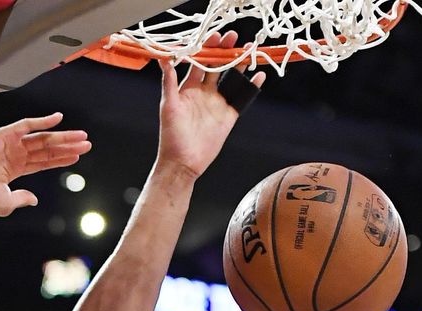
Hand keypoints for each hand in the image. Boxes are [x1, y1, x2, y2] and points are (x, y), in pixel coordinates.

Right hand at [0, 113, 90, 215]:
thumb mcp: (6, 203)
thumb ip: (22, 198)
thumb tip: (34, 199)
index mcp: (14, 169)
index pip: (43, 162)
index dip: (60, 159)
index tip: (77, 157)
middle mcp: (14, 154)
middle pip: (47, 148)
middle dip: (67, 146)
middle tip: (86, 144)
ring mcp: (10, 143)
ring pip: (42, 137)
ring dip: (62, 136)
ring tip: (80, 136)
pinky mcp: (4, 134)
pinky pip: (27, 124)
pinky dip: (43, 121)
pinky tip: (58, 119)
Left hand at [157, 31, 265, 178]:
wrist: (183, 163)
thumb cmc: (171, 136)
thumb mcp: (168, 106)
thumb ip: (168, 82)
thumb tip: (163, 59)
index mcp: (188, 88)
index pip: (199, 62)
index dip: (207, 48)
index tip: (215, 37)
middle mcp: (203, 93)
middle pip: (217, 66)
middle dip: (225, 50)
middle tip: (234, 37)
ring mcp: (217, 103)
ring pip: (231, 78)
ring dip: (240, 64)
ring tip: (249, 50)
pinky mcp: (228, 115)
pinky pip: (242, 98)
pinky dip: (251, 86)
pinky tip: (258, 76)